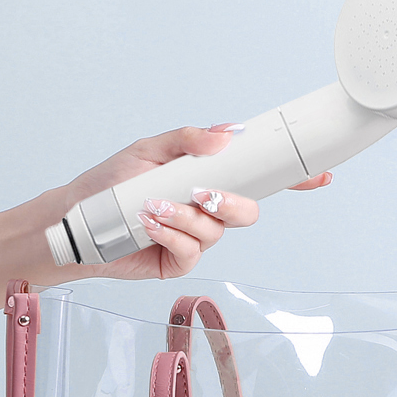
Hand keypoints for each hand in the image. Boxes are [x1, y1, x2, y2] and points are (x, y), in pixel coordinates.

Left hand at [62, 124, 331, 280]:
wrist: (77, 221)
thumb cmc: (112, 183)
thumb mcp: (148, 150)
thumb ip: (187, 140)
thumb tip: (225, 135)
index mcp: (206, 179)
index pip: (256, 179)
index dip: (290, 179)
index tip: (319, 175)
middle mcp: (206, 209)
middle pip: (248, 211)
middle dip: (230, 203)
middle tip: (202, 194)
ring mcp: (195, 237)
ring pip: (218, 231)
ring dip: (187, 218)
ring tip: (153, 208)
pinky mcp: (180, 261)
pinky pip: (193, 250)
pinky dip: (172, 235)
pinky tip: (149, 225)